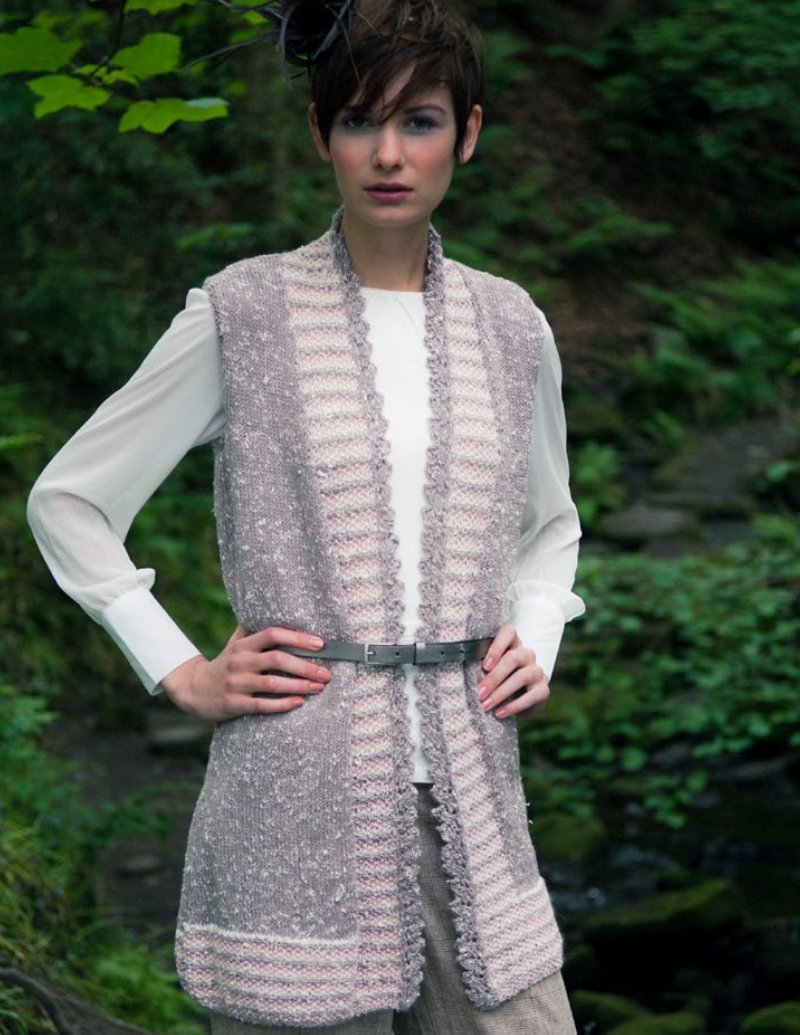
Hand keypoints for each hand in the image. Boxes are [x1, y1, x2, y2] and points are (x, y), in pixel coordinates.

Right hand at [161, 625, 330, 721]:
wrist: (193, 690)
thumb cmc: (223, 664)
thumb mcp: (234, 644)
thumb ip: (252, 630)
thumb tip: (271, 608)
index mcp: (244, 645)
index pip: (272, 634)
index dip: (297, 637)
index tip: (320, 644)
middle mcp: (240, 662)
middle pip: (277, 659)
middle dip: (306, 666)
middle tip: (327, 674)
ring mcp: (237, 683)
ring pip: (272, 683)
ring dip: (299, 686)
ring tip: (318, 687)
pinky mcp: (235, 704)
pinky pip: (262, 705)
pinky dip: (282, 704)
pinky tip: (299, 702)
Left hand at [477, 623, 548, 719]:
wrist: (519, 699)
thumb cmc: (496, 679)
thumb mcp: (488, 669)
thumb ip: (480, 666)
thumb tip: (460, 672)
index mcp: (512, 643)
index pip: (509, 632)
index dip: (497, 646)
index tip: (484, 665)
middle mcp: (527, 654)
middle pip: (513, 658)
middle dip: (494, 677)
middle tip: (479, 693)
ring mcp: (537, 671)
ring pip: (522, 676)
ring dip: (501, 693)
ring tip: (486, 705)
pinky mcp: (543, 689)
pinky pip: (531, 696)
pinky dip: (513, 706)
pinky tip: (499, 713)